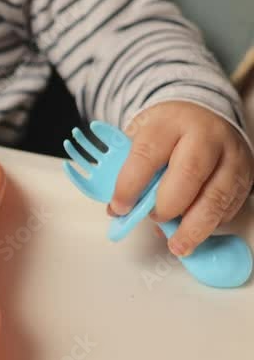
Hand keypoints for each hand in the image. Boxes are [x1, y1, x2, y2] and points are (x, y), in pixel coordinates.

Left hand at [111, 101, 252, 256]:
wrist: (204, 113)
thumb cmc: (168, 130)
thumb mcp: (140, 136)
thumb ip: (128, 169)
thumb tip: (118, 211)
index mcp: (170, 123)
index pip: (148, 154)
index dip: (131, 185)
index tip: (119, 207)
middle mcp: (205, 136)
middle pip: (190, 174)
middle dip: (169, 206)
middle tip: (153, 220)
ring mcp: (230, 155)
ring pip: (217, 195)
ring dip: (195, 227)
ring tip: (178, 246)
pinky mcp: (245, 174)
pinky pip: (230, 205)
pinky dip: (212, 223)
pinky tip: (194, 231)